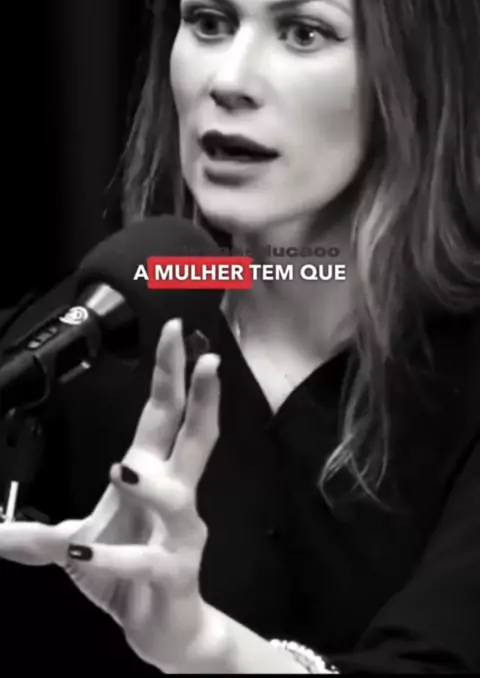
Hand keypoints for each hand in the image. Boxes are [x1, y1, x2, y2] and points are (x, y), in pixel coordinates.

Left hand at [0, 318, 221, 670]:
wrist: (169, 632)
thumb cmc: (130, 576)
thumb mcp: (77, 547)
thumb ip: (37, 536)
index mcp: (152, 476)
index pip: (165, 415)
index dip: (172, 374)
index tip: (176, 333)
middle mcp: (176, 495)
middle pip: (194, 436)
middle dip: (201, 396)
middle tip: (208, 358)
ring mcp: (180, 534)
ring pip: (176, 497)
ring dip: (149, 483)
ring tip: (119, 470)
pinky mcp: (173, 573)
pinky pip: (142, 561)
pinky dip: (112, 558)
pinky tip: (84, 553)